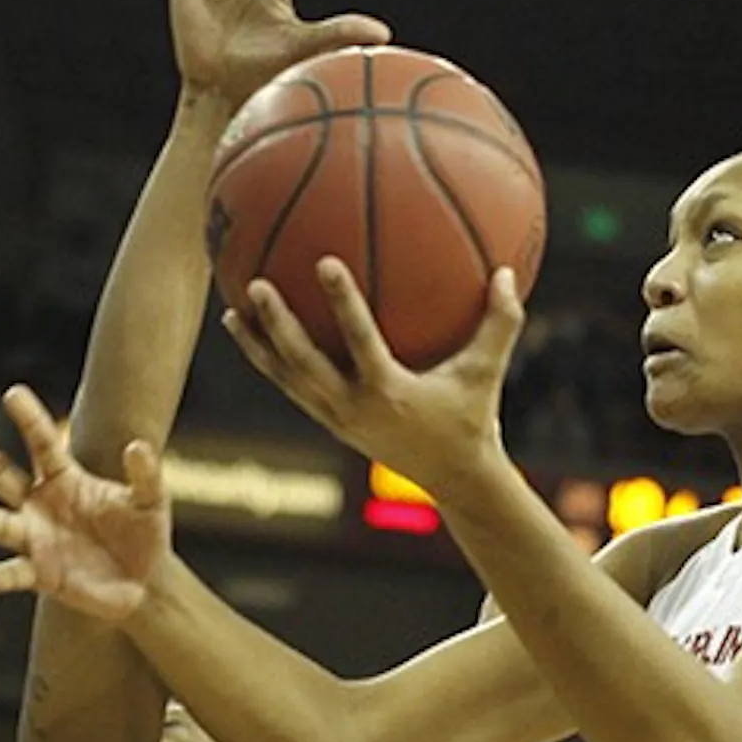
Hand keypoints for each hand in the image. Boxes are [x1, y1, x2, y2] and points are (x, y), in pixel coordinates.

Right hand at [0, 385, 171, 620]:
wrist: (144, 581)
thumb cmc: (144, 532)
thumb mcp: (151, 499)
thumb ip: (145, 474)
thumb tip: (138, 445)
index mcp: (65, 479)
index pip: (42, 443)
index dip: (29, 419)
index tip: (12, 392)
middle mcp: (40, 504)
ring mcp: (34, 539)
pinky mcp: (39, 575)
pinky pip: (12, 574)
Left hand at [223, 260, 523, 497]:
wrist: (454, 478)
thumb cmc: (473, 418)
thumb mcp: (487, 371)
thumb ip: (501, 322)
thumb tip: (509, 271)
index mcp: (389, 393)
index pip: (360, 341)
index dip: (341, 303)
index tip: (324, 262)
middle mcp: (354, 408)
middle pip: (303, 366)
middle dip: (277, 327)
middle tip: (256, 285)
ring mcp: (336, 419)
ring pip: (286, 380)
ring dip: (258, 347)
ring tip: (231, 312)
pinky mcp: (331, 423)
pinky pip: (292, 388)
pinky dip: (271, 362)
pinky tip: (256, 335)